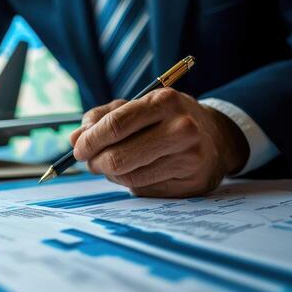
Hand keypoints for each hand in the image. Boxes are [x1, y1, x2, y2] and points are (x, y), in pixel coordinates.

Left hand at [69, 88, 248, 197]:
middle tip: (89, 162)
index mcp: (164, 102)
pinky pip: (145, 189)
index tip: (78, 148)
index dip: (90, 140)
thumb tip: (75, 138)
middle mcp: (181, 129)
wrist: (216, 137)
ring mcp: (189, 158)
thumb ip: (103, 118)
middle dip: (95, 162)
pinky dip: (131, 184)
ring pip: (129, 177)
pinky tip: (136, 172)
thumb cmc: (166, 119)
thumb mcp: (138, 106)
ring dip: (111, 174)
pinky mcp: (191, 183)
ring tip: (111, 165)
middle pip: (119, 157)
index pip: (115, 126)